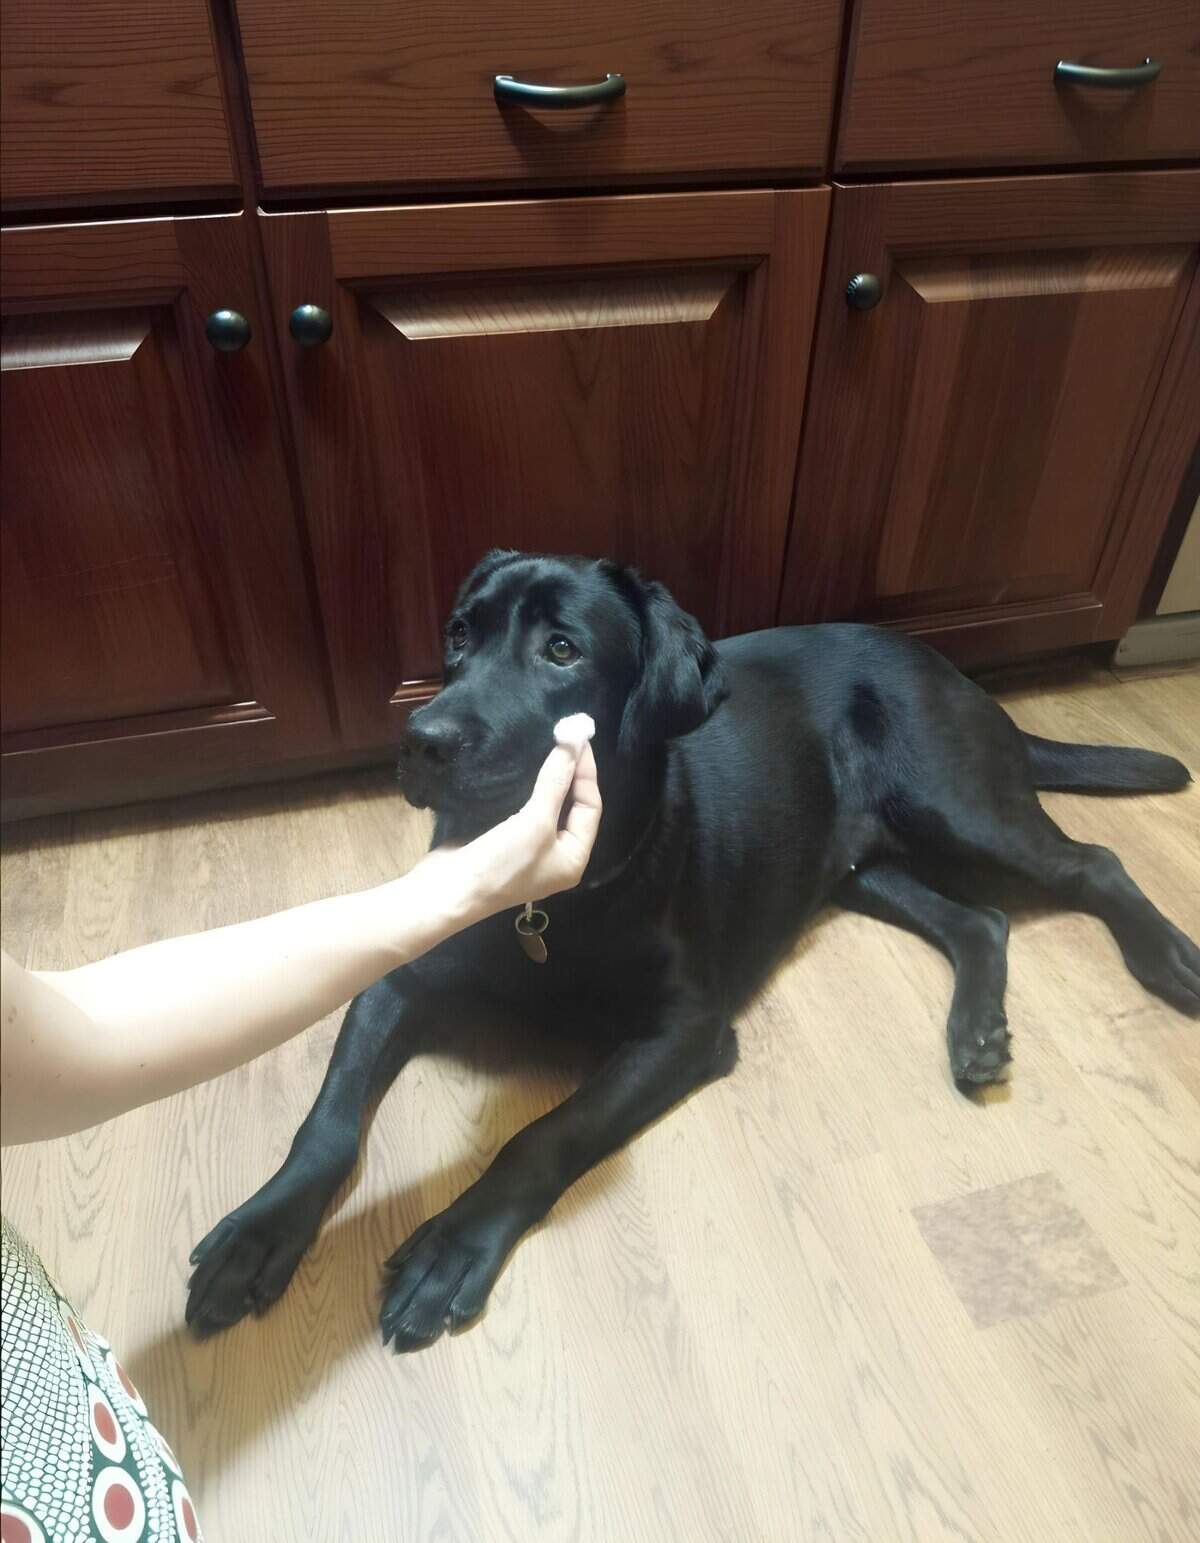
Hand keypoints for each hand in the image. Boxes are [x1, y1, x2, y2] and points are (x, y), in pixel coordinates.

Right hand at [414, 717, 602, 921]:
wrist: (445, 891)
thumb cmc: (500, 863)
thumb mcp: (534, 823)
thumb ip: (555, 782)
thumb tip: (573, 743)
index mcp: (574, 858)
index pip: (591, 808)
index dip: (586, 773)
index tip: (578, 738)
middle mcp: (557, 855)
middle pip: (572, 806)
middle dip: (570, 773)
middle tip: (566, 736)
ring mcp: (530, 848)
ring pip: (548, 805)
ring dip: (549, 777)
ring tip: (549, 743)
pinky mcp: (505, 839)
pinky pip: (525, 807)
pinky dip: (528, 786)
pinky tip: (524, 765)